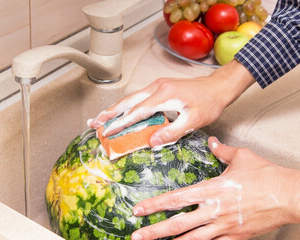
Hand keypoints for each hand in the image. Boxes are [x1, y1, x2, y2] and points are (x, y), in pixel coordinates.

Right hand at [88, 60, 254, 146]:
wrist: (218, 87)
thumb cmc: (209, 103)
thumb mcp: (194, 121)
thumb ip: (172, 131)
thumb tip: (151, 141)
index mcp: (163, 95)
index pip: (136, 112)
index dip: (120, 123)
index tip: (107, 132)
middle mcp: (156, 87)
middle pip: (127, 102)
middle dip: (109, 113)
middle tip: (94, 123)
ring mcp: (157, 85)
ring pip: (131, 98)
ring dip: (115, 108)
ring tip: (101, 118)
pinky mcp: (159, 87)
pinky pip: (138, 97)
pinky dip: (126, 106)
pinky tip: (121, 111)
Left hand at [130, 137, 299, 239]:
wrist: (289, 195)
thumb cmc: (266, 176)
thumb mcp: (241, 157)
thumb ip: (221, 150)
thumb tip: (212, 142)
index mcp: (211, 190)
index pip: (176, 199)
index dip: (155, 205)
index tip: (139, 209)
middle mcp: (213, 210)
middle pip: (178, 224)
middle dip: (155, 231)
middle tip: (137, 236)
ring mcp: (223, 226)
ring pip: (192, 239)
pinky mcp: (235, 237)